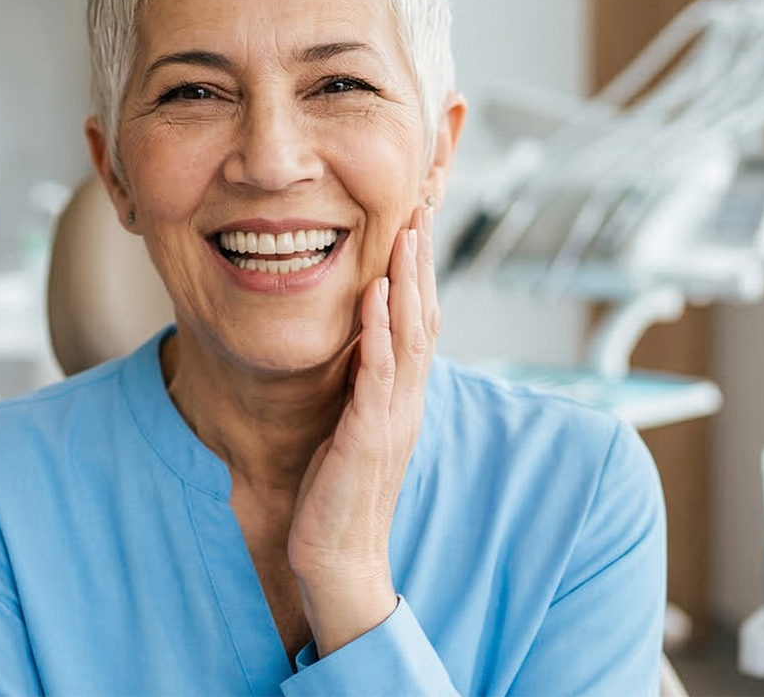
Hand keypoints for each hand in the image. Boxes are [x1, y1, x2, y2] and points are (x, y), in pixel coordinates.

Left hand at [287, 204, 439, 657]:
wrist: (339, 560)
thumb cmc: (340, 495)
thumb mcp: (354, 427)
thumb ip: (362, 383)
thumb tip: (359, 340)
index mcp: (404, 396)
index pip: (420, 320)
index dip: (421, 269)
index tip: (416, 220)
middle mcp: (408, 400)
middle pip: (424, 316)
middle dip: (423, 259)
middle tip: (422, 203)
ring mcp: (393, 418)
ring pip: (410, 336)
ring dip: (408, 281)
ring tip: (406, 232)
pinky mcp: (369, 437)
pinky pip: (378, 374)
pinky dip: (378, 331)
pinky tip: (375, 294)